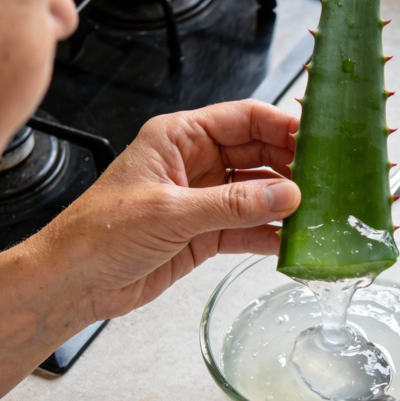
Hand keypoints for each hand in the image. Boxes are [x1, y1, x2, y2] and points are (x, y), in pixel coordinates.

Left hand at [38, 99, 299, 320]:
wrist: (73, 282)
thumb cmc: (98, 233)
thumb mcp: (170, 212)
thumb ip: (232, 205)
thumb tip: (286, 196)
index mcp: (178, 138)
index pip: (242, 119)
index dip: (280, 127)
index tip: (314, 141)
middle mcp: (193, 163)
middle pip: (256, 154)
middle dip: (290, 167)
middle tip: (326, 182)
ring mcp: (201, 200)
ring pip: (256, 193)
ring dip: (285, 204)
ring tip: (318, 214)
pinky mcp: (203, 234)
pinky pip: (247, 228)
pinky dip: (270, 235)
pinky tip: (292, 241)